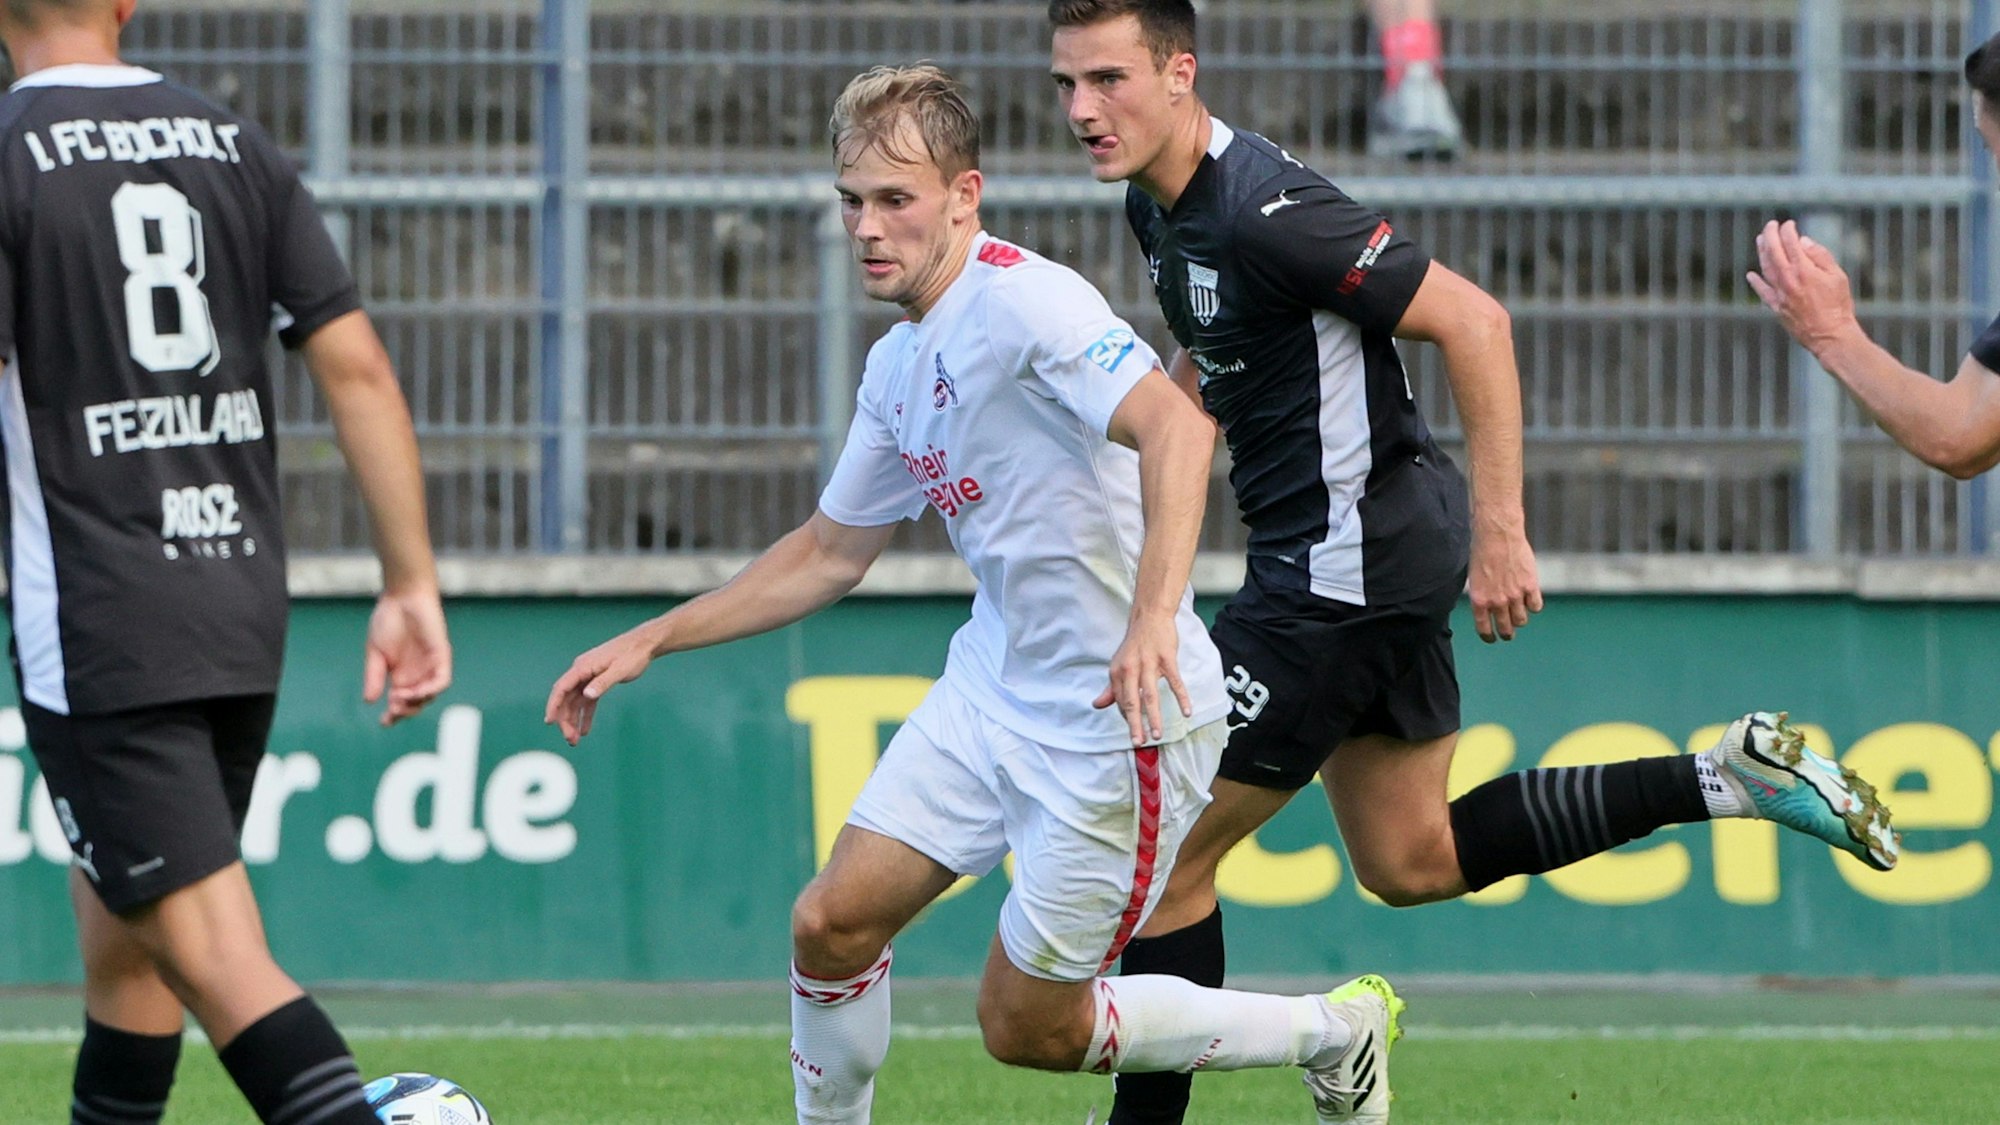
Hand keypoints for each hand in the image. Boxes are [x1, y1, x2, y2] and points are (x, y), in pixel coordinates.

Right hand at [363, 588, 451, 725]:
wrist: (401, 597)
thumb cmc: (388, 621)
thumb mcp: (375, 653)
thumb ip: (374, 676)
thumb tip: (369, 701)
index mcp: (401, 676)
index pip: (401, 703)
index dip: (394, 715)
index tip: (383, 722)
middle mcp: (417, 674)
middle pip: (416, 704)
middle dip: (405, 712)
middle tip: (391, 710)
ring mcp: (430, 666)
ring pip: (429, 695)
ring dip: (415, 702)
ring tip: (399, 699)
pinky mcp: (441, 656)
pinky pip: (442, 680)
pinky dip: (431, 690)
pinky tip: (417, 692)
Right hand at [545, 623, 661, 745]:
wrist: (644, 644)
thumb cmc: (633, 654)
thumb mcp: (619, 670)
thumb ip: (603, 682)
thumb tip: (586, 695)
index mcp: (583, 666)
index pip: (562, 688)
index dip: (554, 705)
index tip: (549, 722)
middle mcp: (582, 671)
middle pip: (567, 698)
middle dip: (565, 720)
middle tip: (570, 740)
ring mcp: (588, 677)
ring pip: (575, 702)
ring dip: (574, 720)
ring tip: (574, 741)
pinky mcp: (597, 682)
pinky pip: (587, 701)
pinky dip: (586, 715)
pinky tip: (585, 730)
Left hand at [1093, 611, 1191, 745]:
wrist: (1150, 617)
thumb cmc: (1135, 644)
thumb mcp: (1119, 665)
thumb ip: (1110, 689)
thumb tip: (1096, 705)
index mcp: (1117, 672)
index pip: (1121, 702)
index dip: (1128, 719)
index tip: (1135, 734)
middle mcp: (1130, 669)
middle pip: (1132, 702)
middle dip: (1135, 724)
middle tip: (1138, 742)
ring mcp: (1149, 663)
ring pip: (1150, 696)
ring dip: (1154, 717)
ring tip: (1157, 734)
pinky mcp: (1166, 658)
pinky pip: (1175, 682)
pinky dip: (1182, 698)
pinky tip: (1187, 712)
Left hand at [1469, 524, 1541, 642]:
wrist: (1497, 535)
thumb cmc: (1482, 553)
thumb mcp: (1475, 579)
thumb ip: (1482, 596)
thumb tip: (1487, 611)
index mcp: (1479, 600)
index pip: (1484, 630)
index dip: (1489, 637)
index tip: (1493, 638)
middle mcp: (1497, 601)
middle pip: (1506, 629)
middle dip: (1507, 633)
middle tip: (1508, 633)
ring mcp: (1515, 595)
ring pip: (1522, 620)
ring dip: (1520, 619)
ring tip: (1518, 613)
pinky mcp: (1530, 586)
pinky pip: (1535, 607)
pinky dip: (1533, 606)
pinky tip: (1530, 599)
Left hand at [1747, 219, 1859, 354]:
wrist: (1829, 335)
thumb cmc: (1838, 305)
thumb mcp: (1837, 276)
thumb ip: (1820, 256)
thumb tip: (1802, 241)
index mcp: (1803, 269)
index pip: (1790, 242)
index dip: (1788, 231)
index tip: (1789, 224)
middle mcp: (1787, 280)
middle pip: (1773, 251)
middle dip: (1770, 235)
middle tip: (1770, 225)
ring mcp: (1779, 294)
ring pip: (1765, 268)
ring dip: (1761, 252)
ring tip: (1760, 240)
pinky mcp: (1776, 307)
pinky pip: (1762, 291)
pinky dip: (1756, 282)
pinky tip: (1751, 274)